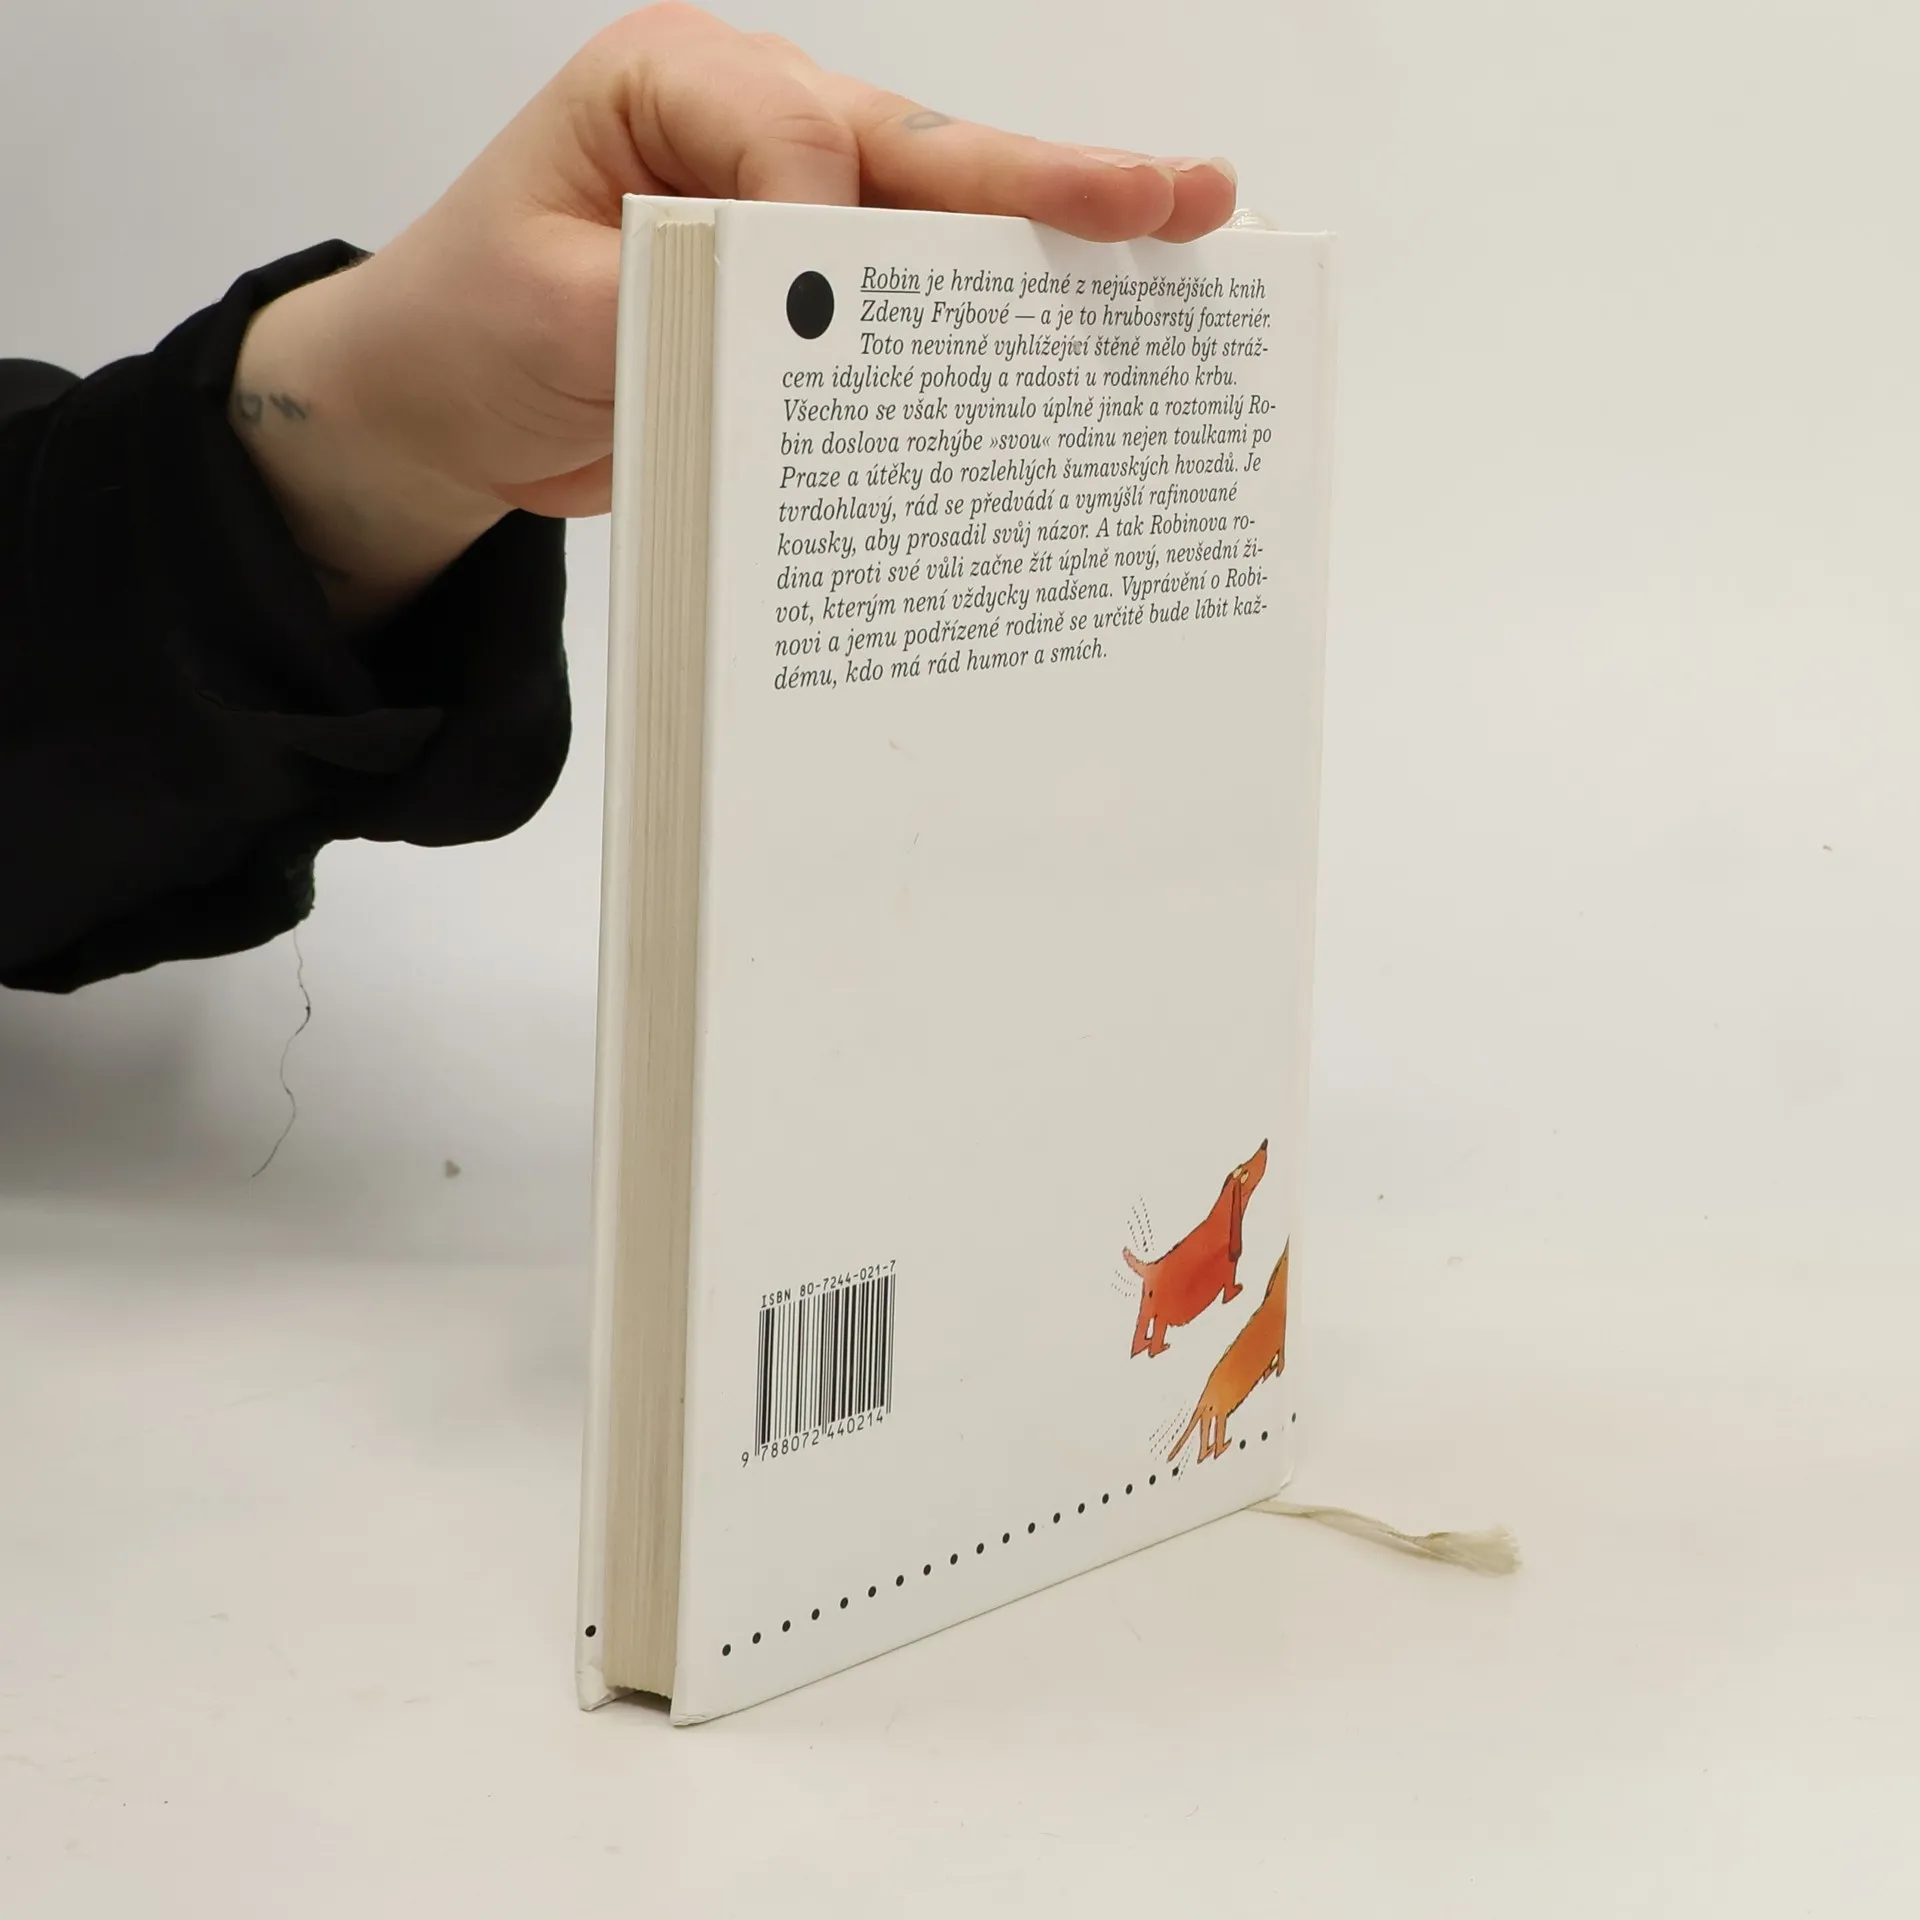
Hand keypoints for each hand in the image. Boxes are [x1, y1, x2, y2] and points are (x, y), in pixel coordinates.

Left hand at [232, 3, 1237, 623]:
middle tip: (1176, 195)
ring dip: (1054, 238)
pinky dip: (988, 317)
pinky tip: (1081, 322)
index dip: (833, 221)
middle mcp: (750, 127)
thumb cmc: (467, 333)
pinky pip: (910, 296)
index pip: (797, 133)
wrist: (439, 407)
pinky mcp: (808, 293)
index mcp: (674, 86)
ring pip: (939, 216)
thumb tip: (823, 307)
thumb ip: (683, 293)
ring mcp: (792, 207)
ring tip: (1180, 230)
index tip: (824, 312)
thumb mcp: (552, 309)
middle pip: (918, 151)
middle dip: (1048, 181)